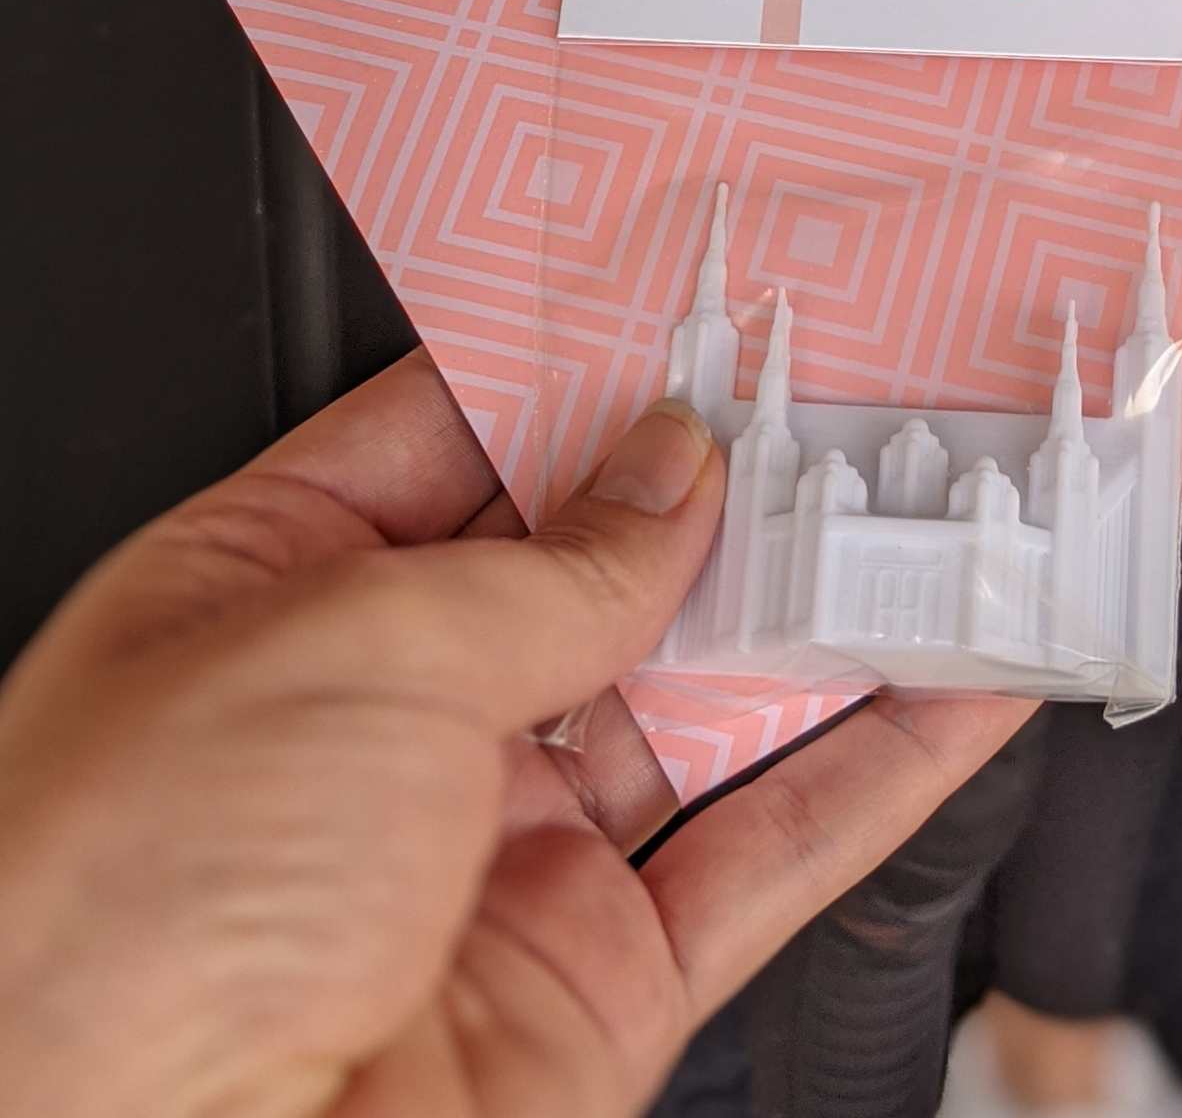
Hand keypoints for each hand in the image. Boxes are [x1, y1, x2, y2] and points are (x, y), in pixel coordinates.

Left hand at [0, 351, 1028, 1117]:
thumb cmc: (107, 924)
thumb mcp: (352, 650)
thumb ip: (549, 564)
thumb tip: (668, 474)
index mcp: (274, 600)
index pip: (464, 443)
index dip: (595, 382)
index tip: (706, 331)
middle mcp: (385, 723)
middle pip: (604, 577)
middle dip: (734, 504)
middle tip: (850, 425)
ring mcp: (496, 851)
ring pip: (705, 708)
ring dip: (830, 628)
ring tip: (933, 536)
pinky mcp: (594, 975)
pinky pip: (764, 850)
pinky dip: (876, 774)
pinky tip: (948, 697)